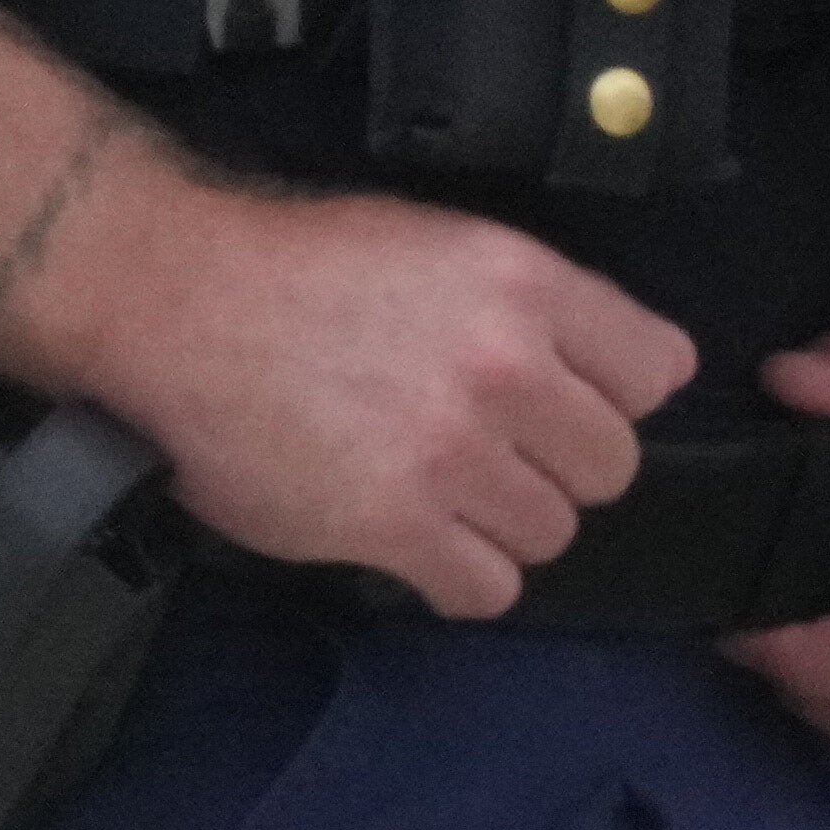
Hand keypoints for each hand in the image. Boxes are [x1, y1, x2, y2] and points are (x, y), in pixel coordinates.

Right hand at [48, 171, 697, 618]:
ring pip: (553, 531)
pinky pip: (488, 588)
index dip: (613, 388)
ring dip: (501, 520)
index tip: (565, 396)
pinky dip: (456, 573)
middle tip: (486, 447)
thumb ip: (525, 306)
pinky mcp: (396, 523)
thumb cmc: (293, 265)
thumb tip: (595, 376)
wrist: (170, 298)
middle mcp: (503, 366)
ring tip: (435, 488)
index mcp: (521, 281)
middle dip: (556, 462)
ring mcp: (451, 450)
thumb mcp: (432, 242)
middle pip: (612, 463)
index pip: (659, 368)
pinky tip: (411, 535)